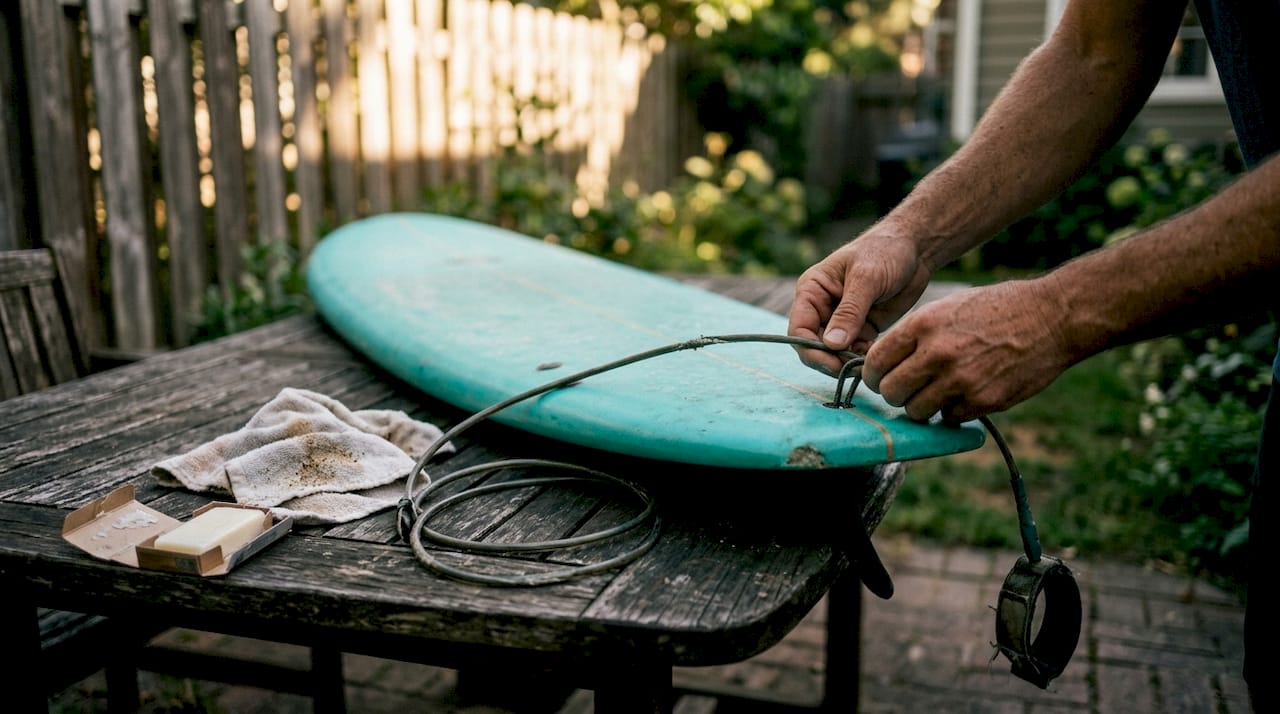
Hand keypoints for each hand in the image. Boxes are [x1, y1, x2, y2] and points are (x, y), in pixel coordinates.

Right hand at [788, 225, 932, 374]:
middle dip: (830, 361)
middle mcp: (822, 308)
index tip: (832, 363)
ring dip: (847, 363)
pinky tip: (877, 356)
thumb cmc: (885, 252)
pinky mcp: (862, 329)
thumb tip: (831, 345)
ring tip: (868, 364)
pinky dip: (862, 359)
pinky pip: (854, 352)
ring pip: (834, 354)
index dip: (811, 350)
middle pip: (813, 346)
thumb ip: (849, 312)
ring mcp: (841, 321)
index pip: (799, 329)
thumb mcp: (866, 279)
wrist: (915, 249)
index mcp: (812, 291)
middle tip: (853, 369)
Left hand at [861, 279, 1072, 423]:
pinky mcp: (983, 400)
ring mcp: (960, 379)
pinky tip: (965, 394)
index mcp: (924, 324)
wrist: (1052, 317)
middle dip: (895, 393)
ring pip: (916, 410)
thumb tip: (887, 361)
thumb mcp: (949, 307)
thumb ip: (917, 334)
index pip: (876, 360)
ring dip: (922, 406)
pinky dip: (953, 411)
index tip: (879, 378)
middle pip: (891, 391)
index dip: (873, 374)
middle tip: (906, 390)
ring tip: (936, 393)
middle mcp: (937, 353)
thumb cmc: (998, 308)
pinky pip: (949, 417)